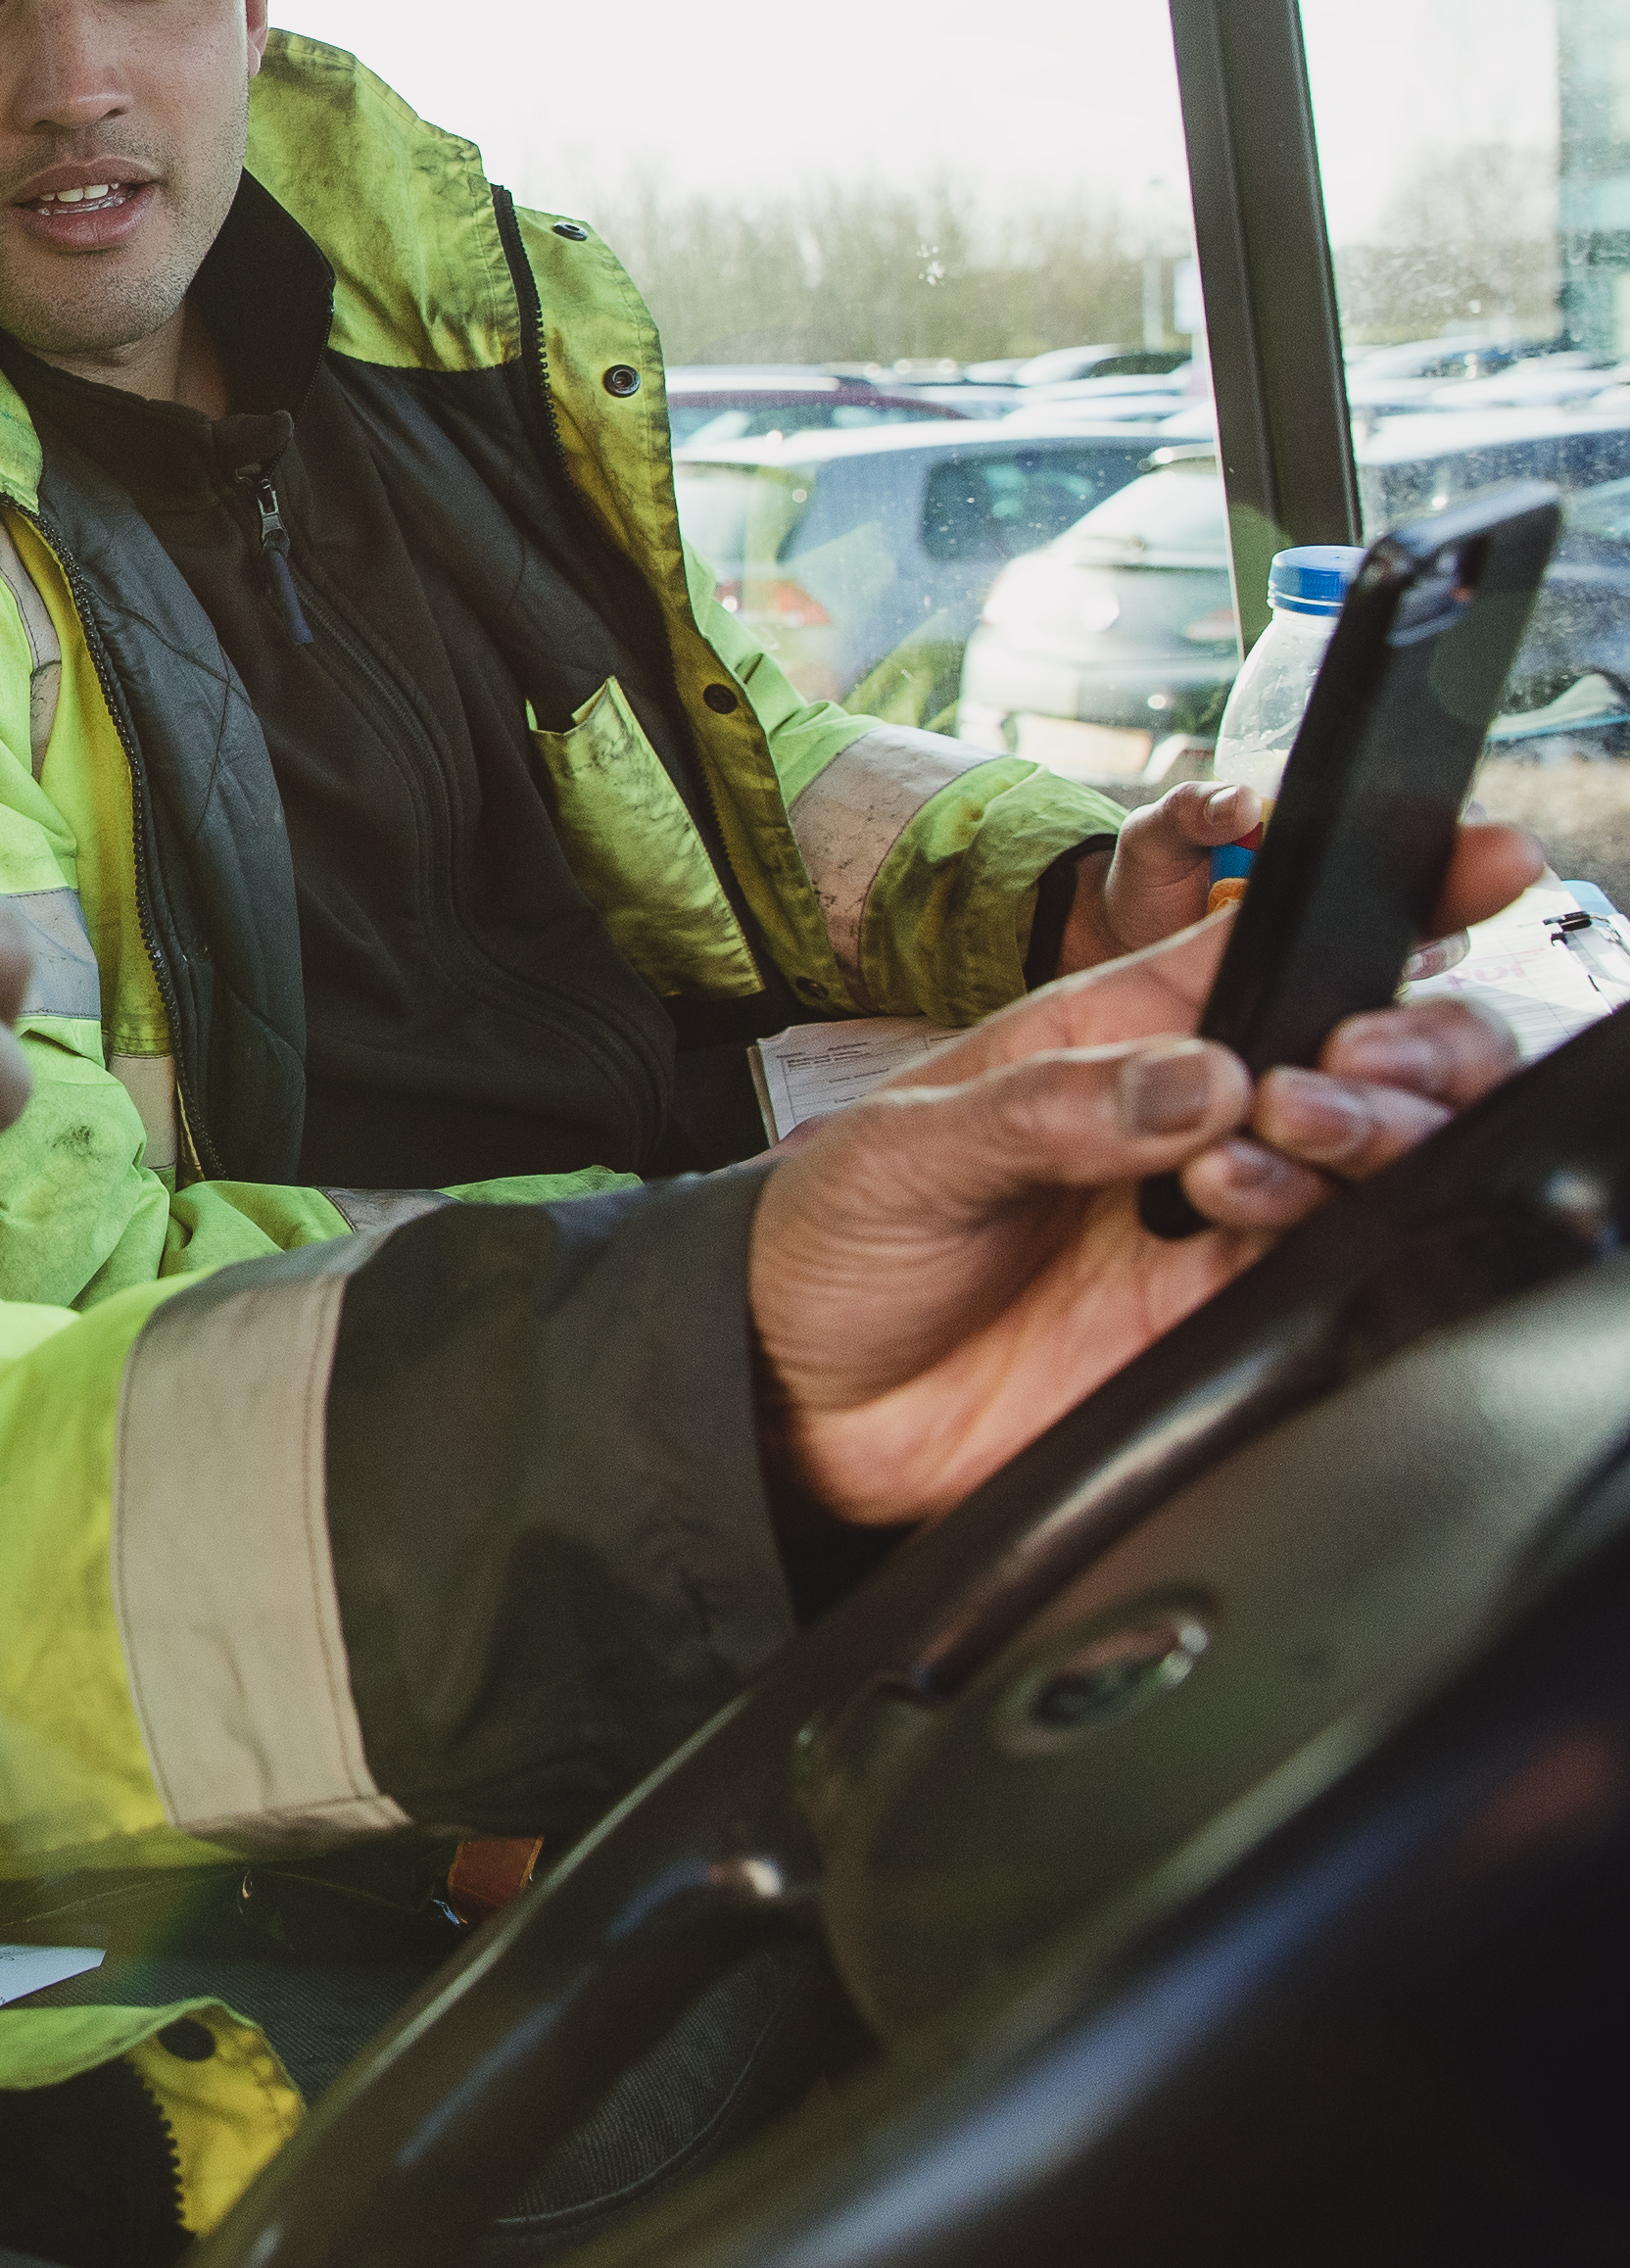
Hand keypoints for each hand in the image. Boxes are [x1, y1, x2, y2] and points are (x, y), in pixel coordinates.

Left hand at [761, 818, 1539, 1525]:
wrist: (804, 1396)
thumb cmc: (841, 1234)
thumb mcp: (907, 1146)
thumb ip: (1047, 1108)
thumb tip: (1203, 1080)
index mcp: (1126, 1030)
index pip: (1278, 941)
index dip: (1388, 898)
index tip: (1462, 870)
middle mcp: (1200, 1115)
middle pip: (1379, 1050)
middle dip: (1413, 1037)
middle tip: (1340, 1062)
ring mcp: (1225, 1218)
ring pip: (1387, 1154)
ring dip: (1376, 1127)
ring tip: (1283, 1134)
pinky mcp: (1227, 1319)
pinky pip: (1341, 1267)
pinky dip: (1340, 1235)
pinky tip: (1260, 1221)